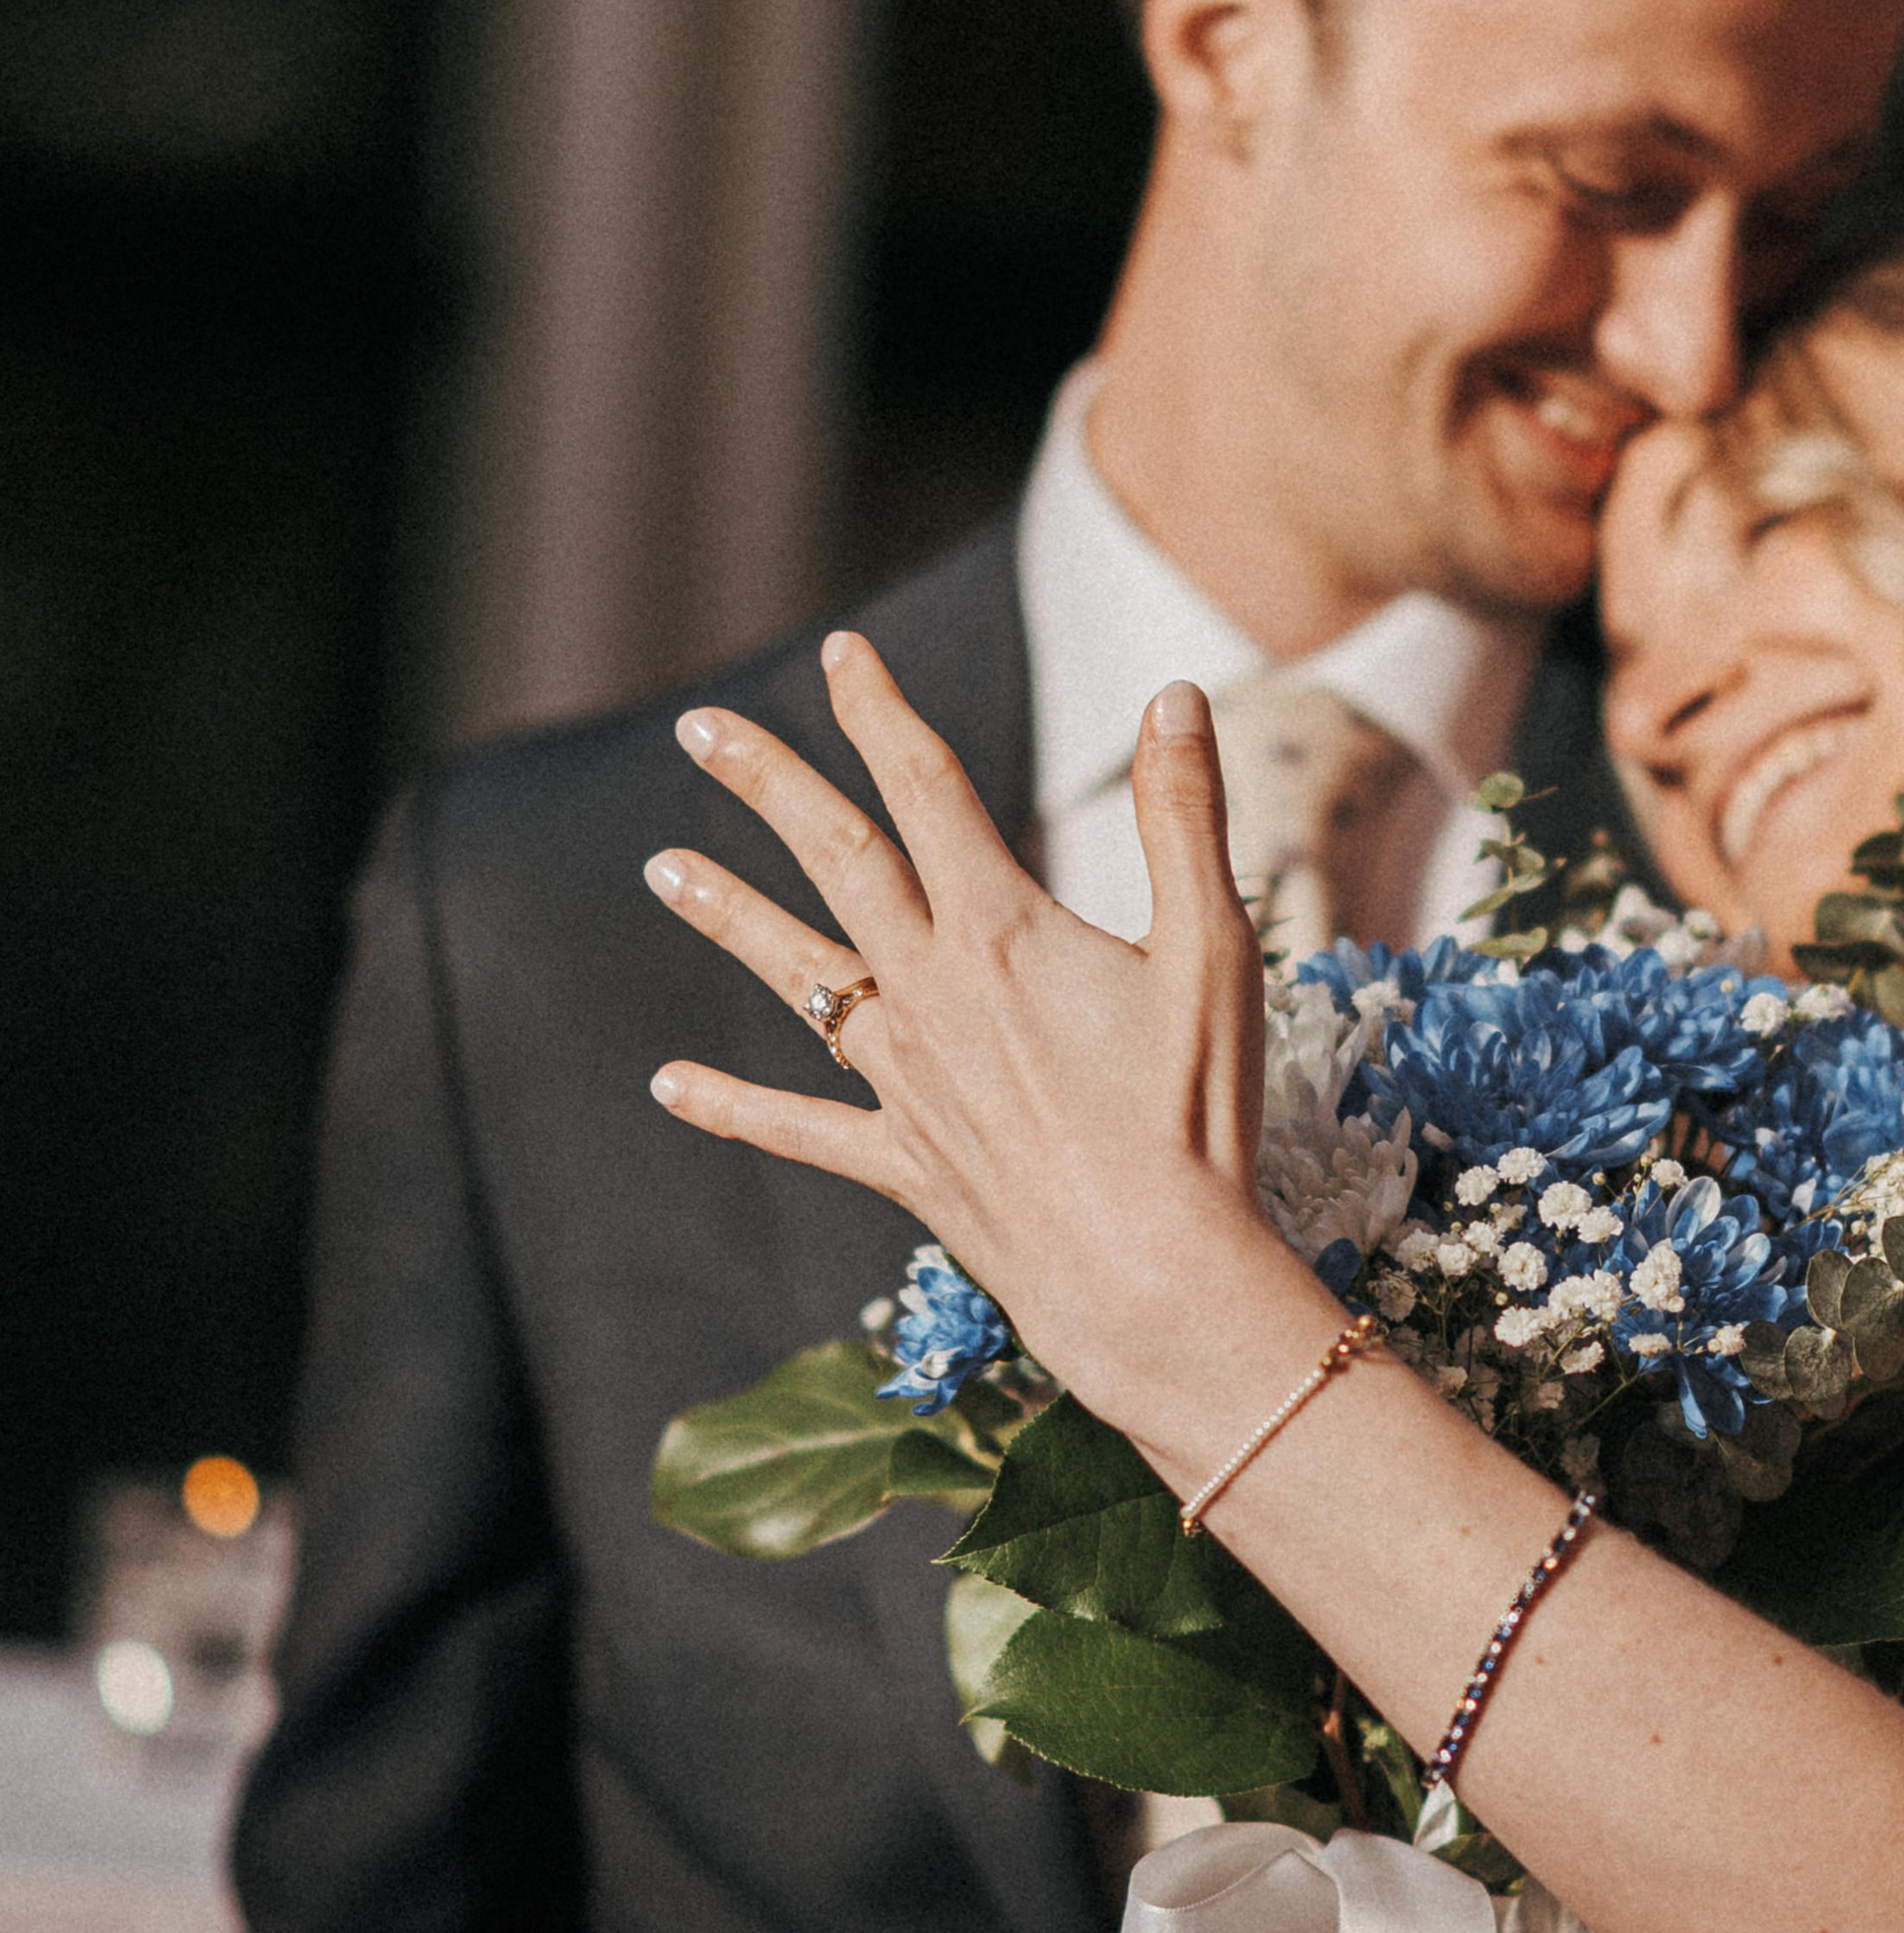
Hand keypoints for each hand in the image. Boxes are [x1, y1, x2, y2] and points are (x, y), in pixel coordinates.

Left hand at [644, 643, 1295, 1414]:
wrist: (1153, 1278)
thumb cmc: (1195, 1118)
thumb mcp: (1212, 950)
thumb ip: (1184, 815)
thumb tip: (1176, 692)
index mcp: (1002, 929)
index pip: (926, 785)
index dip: (880, 711)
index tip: (844, 654)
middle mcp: (932, 992)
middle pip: (834, 860)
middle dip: (765, 783)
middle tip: (699, 728)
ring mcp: (906, 1079)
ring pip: (798, 976)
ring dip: (727, 915)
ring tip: (662, 866)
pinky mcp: (902, 1160)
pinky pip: (798, 1126)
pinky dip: (730, 1105)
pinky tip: (668, 1085)